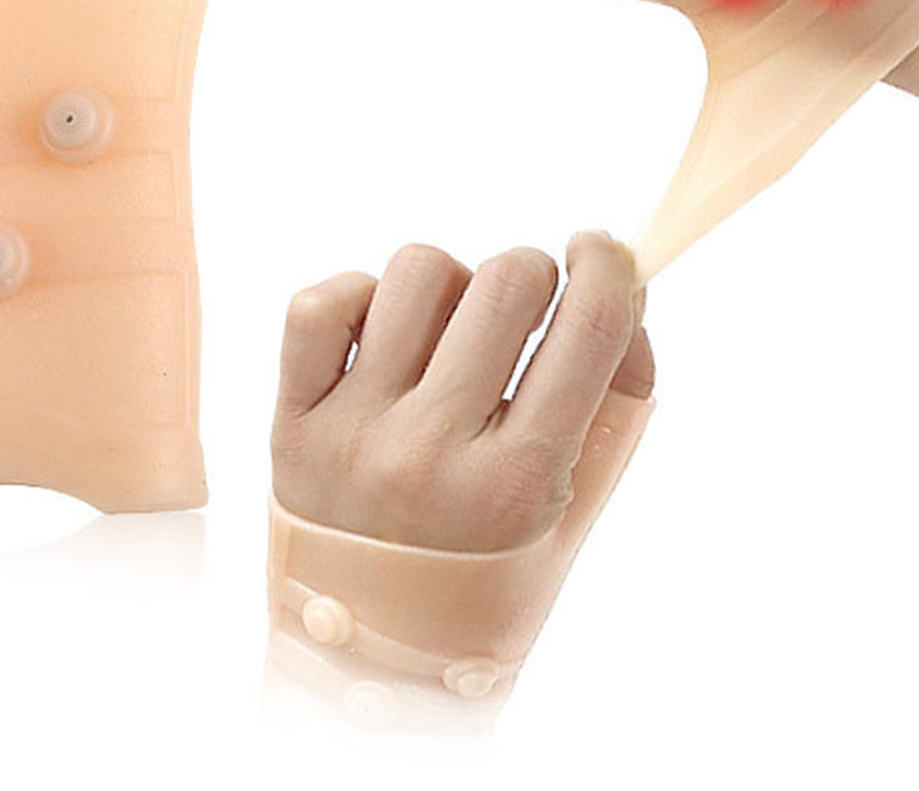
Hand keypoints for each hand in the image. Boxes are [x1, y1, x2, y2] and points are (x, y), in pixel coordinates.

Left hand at [272, 232, 652, 552]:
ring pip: (418, 273)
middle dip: (533, 276)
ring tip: (448, 336)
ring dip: (451, 288)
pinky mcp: (291, 421)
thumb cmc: (488, 580)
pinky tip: (383, 337)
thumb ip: (615, 402)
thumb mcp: (573, 514)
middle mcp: (431, 454)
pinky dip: (359, 297)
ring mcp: (354, 434)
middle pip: (507, 282)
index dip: (608, 266)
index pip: (587, 328)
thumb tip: (627, 289)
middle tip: (528, 310)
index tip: (602, 252)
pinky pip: (321, 302)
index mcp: (517, 486)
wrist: (371, 666)